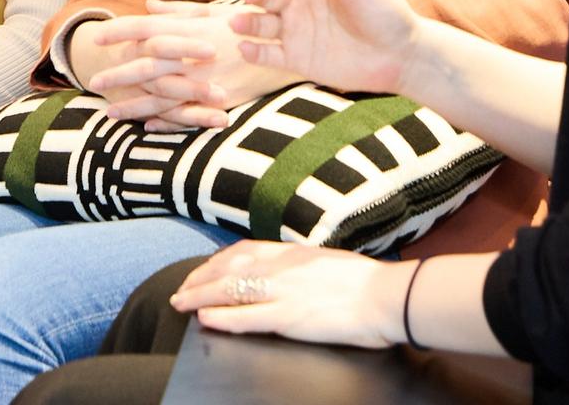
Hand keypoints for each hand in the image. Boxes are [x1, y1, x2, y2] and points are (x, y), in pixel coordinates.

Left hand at [87, 1, 296, 130]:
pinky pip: (189, 115)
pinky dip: (167, 123)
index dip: (120, 31)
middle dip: (119, 73)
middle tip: (94, 81)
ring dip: (135, 105)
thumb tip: (147, 7)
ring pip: (162, 96)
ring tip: (110, 113)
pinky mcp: (222, 102)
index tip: (97, 37)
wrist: (291, 50)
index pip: (148, 28)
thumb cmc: (250, 26)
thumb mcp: (215, 13)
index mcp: (192, 29)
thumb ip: (179, 12)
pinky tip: (147, 127)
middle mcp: (196, 55)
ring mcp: (208, 81)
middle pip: (148, 64)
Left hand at [171, 240, 410, 347]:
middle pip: (229, 268)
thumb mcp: (328, 261)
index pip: (244, 250)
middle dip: (201, 278)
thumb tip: (291, 272)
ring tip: (181, 302)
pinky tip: (204, 319)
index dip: (217, 261)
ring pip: (229, 289)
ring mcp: (283, 291)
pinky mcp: (288, 317)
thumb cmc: (368, 282)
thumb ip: (303, 265)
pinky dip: (221, 316)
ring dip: (200, 296)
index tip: (203, 269)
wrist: (387, 296)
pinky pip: (245, 316)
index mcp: (292, 252)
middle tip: (181, 288)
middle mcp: (282, 266)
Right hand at [232, 0, 419, 93]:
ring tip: (238, 23)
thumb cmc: (385, 10)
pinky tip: (245, 49)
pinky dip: (254, 53)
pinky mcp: (297, 60)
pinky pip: (269, 56)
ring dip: (247, 22)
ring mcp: (296, 32)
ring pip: (261, 24)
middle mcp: (298, 3)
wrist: (403, 55)